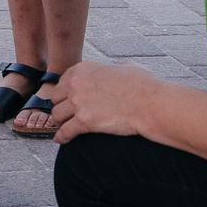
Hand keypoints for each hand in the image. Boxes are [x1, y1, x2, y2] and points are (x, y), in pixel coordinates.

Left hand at [39, 61, 157, 143]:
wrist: (151, 103)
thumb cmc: (144, 85)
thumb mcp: (127, 66)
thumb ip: (115, 67)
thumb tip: (118, 68)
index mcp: (85, 69)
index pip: (63, 81)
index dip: (65, 92)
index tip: (68, 100)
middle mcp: (77, 84)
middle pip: (56, 98)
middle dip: (61, 106)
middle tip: (66, 115)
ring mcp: (78, 103)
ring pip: (56, 115)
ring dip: (61, 122)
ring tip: (65, 127)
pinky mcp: (83, 122)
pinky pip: (64, 132)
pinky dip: (62, 137)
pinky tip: (62, 140)